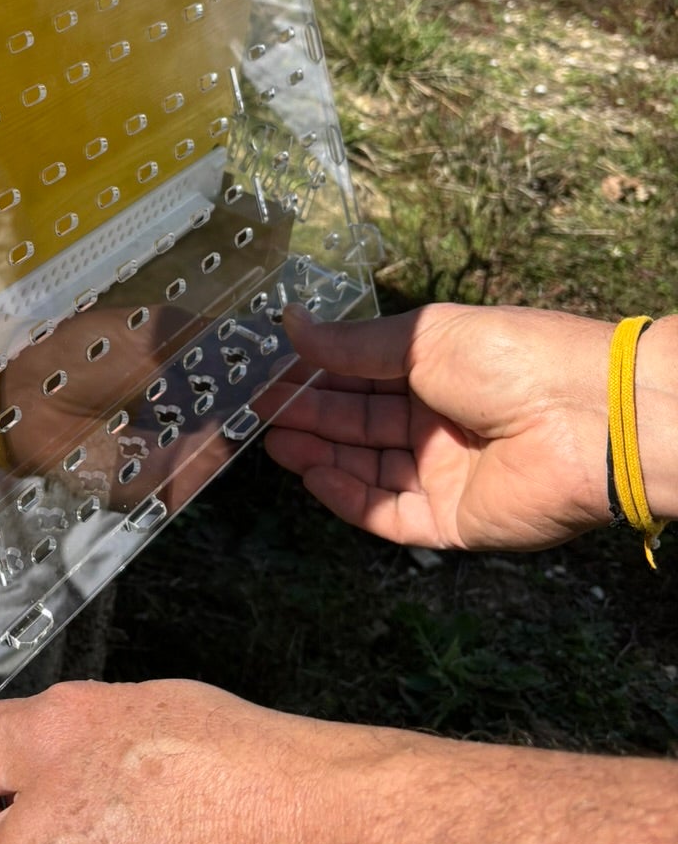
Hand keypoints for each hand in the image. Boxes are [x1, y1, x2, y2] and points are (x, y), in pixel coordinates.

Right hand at [262, 302, 677, 553]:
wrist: (587, 417)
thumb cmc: (512, 357)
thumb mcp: (421, 338)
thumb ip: (351, 343)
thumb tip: (289, 322)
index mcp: (440, 370)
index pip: (364, 376)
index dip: (316, 375)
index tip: (267, 372)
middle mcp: (441, 422)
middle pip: (360, 424)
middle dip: (309, 415)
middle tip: (257, 410)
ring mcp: (447, 473)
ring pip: (368, 470)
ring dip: (320, 454)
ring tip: (274, 440)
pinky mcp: (453, 520)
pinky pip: (389, 514)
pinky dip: (348, 497)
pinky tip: (312, 473)